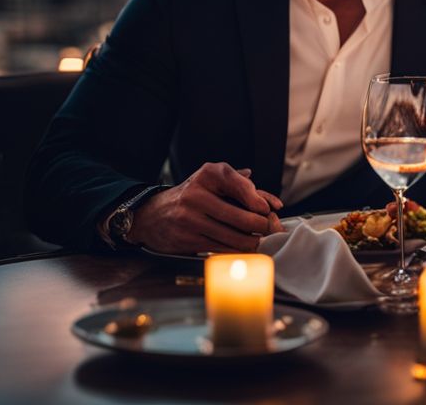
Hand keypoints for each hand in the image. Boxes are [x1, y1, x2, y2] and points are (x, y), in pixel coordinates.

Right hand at [128, 163, 283, 253]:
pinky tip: (243, 248)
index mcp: (208, 174)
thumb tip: (273, 203)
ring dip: (252, 242)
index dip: (261, 201)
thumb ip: (243, 187)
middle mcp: (198, 194)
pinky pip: (221, 248)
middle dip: (262, 226)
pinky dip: (236, 250)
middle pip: (241, 217)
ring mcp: (190, 218)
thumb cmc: (192, 195)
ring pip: (233, 236)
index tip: (269, 210)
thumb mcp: (213, 181)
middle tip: (272, 229)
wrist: (152, 215)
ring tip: (260, 240)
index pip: (242, 187)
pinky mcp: (187, 238)